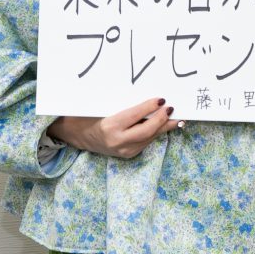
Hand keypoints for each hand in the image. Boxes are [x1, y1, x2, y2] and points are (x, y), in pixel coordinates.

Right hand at [46, 97, 180, 158]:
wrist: (78, 136)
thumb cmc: (89, 116)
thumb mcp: (103, 107)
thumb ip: (125, 106)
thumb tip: (148, 100)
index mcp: (109, 127)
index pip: (135, 116)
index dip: (150, 108)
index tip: (161, 99)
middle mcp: (117, 141)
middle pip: (146, 130)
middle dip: (162, 120)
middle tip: (172, 109)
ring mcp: (123, 150)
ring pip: (149, 138)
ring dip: (163, 128)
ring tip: (176, 119)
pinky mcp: (128, 155)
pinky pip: (145, 143)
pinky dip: (155, 133)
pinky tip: (164, 126)